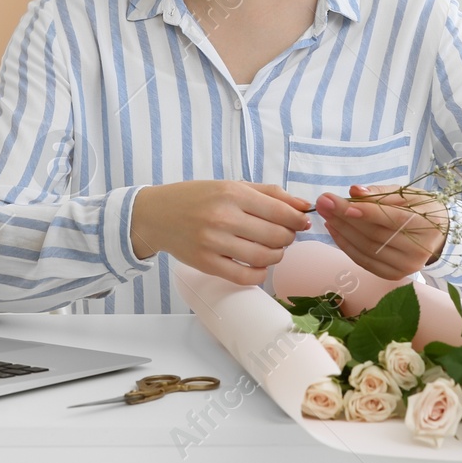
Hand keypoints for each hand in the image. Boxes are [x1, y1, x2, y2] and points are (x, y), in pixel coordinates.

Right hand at [129, 180, 313, 285]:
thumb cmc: (198, 198)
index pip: (280, 211)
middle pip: (275, 235)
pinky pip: (244, 277)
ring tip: (274, 249)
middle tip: (285, 235)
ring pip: (263, 257)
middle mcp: (223, 217)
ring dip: (277, 255)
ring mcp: (213, 242)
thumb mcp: (232, 186)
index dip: (298, 219)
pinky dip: (260, 275)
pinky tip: (259, 266)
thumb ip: (269, 193)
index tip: (302, 222)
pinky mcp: (206, 264)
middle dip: (288, 237)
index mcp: (232, 193)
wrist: (157, 215)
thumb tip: (304, 206)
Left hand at [317, 184, 448, 280]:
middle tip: (324, 202)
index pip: (392, 220)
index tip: (343, 203)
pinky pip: (364, 261)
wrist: (438, 234)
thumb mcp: (407, 194)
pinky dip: (346, 245)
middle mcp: (417, 252)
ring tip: (326, 214)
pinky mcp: (393, 275)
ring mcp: (405, 267)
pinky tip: (334, 229)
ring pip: (366, 249)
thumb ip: (381, 192)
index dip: (368, 212)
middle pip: (375, 235)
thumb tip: (355, 191)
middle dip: (345, 218)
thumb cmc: (421, 209)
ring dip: (341, 231)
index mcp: (426, 226)